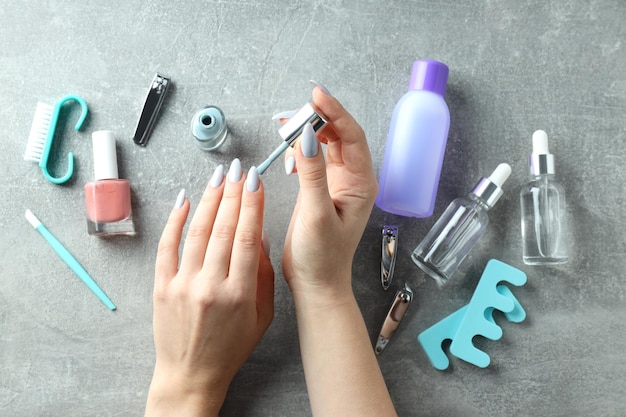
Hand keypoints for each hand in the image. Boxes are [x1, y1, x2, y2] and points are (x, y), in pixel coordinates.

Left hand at [145, 160, 273, 416]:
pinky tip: (185, 200)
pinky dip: (175, 221)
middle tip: (239, 170)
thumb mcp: (262, 317)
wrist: (191, 375)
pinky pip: (167, 247)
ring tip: (218, 177)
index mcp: (240, 294)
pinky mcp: (162, 287)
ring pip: (197, 232)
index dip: (252, 205)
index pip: (247, 237)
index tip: (255, 181)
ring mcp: (183, 285)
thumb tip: (258, 236)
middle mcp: (210, 286)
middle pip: (223, 229)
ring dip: (209, 200)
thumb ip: (263, 276)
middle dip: (233, 194)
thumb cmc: (231, 348)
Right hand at [282, 87, 377, 300]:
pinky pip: (315, 157)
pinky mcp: (323, 188)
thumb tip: (307, 137)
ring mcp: (338, 182)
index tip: (316, 96)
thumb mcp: (316, 214)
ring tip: (286, 123)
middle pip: (340, 135)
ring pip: (326, 144)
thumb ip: (312, 174)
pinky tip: (288, 145)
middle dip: (319, 119)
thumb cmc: (322, 257)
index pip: (352, 136)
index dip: (335, 112)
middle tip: (294, 111)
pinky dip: (301, 147)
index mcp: (361, 183)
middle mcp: (354, 179)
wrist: (316, 283)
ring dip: (308, 130)